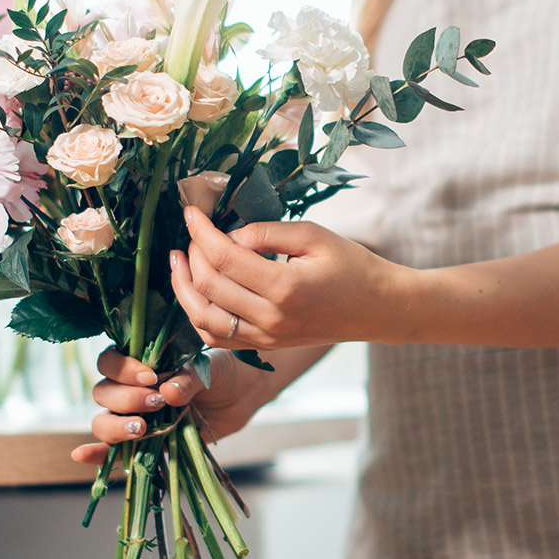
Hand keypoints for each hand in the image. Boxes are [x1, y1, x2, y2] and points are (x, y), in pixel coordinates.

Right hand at [70, 347, 262, 465]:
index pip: (110, 362)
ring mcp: (135, 417)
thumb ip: (188, 379)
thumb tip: (169, 391)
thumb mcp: (208, 369)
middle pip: (103, 393)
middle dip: (126, 399)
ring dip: (115, 426)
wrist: (241, 394)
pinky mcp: (144, 444)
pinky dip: (96, 454)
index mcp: (139, 363)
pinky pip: (114, 451)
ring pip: (103, 421)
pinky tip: (82, 454)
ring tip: (142, 428)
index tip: (150, 376)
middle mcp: (130, 389)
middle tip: (156, 402)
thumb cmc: (221, 372)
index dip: (122, 369)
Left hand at [170, 207, 400, 349]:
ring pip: (204, 318)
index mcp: (286, 288)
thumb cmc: (352, 266)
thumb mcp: (314, 236)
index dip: (202, 232)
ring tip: (179, 262)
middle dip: (192, 254)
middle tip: (193, 232)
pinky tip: (196, 291)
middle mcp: (271, 318)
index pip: (225, 258)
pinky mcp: (265, 346)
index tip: (191, 212)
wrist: (378, 309)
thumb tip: (230, 235)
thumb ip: (268, 232)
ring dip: (184, 288)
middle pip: (210, 286)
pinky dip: (198, 314)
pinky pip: (217, 337)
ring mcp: (267, 338)